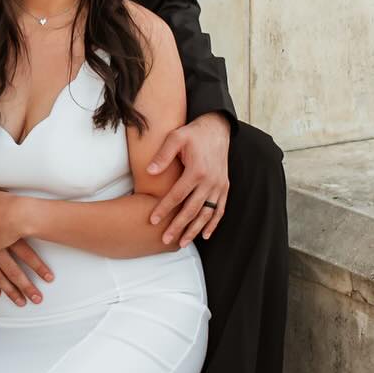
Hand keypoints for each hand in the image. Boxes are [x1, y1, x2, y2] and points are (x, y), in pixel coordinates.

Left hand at [146, 113, 231, 246]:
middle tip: (165, 239)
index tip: (153, 220)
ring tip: (182, 243)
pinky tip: (205, 235)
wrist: (217, 129)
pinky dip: (213, 223)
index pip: (177, 195)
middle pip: (192, 209)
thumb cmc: (193, 134)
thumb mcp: (176, 138)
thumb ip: (163, 155)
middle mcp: (210, 181)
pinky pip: (220, 209)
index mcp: (197, 170)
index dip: (164, 209)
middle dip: (178, 226)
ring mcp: (219, 186)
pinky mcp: (224, 187)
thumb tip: (149, 172)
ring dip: (194, 230)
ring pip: (206, 213)